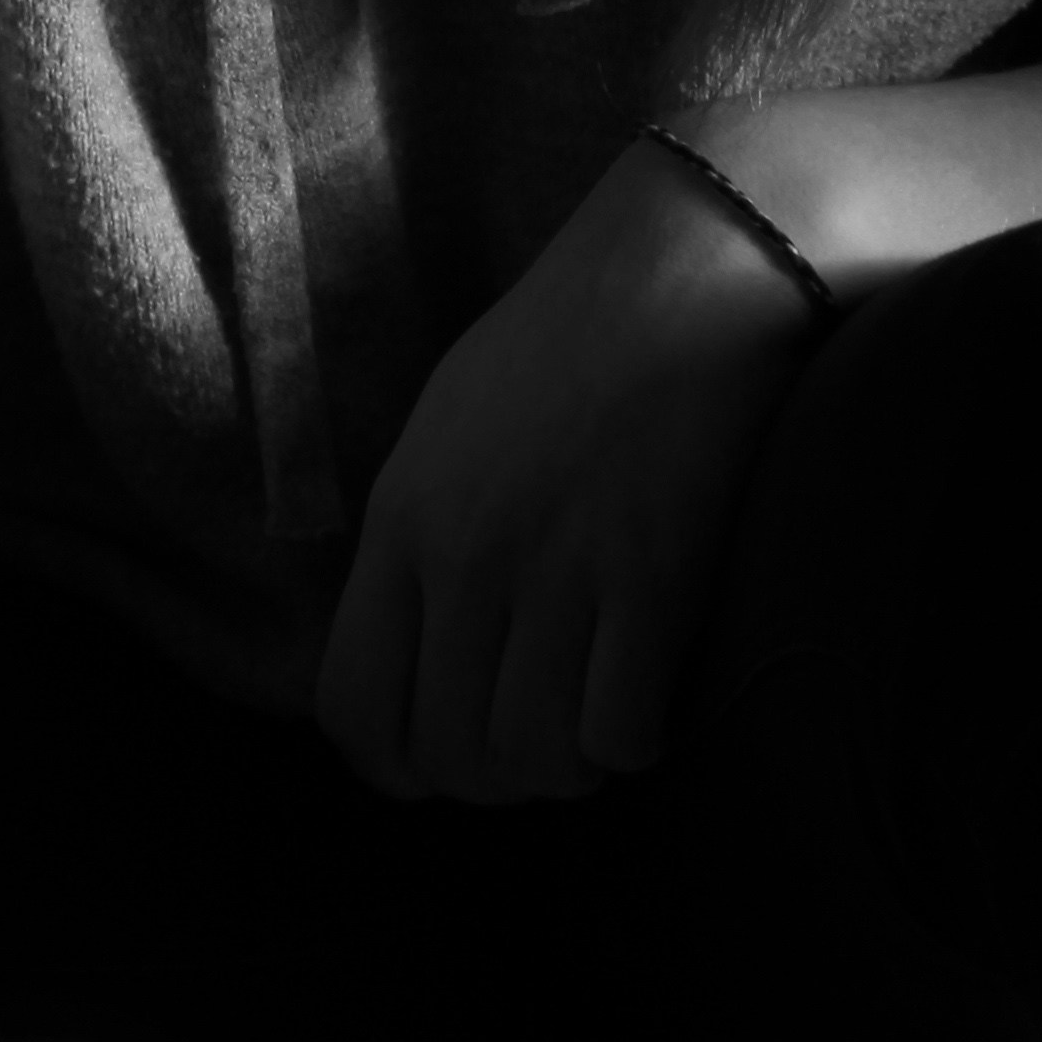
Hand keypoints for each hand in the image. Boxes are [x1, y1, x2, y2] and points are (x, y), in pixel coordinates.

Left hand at [314, 138, 833, 805]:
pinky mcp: (653, 577)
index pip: (355, 710)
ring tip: (600, 726)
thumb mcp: (448, 426)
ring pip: (536, 761)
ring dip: (571, 770)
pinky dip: (638, 743)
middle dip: (498, 779)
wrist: (687, 263)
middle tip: (545, 743)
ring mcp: (558, 570)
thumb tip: (415, 644)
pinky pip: (621, 734)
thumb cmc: (573, 338)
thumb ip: (421, 535)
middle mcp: (466, 557)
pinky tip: (657, 699)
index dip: (399, 767)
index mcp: (404, 520)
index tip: (446, 763)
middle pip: (450, 755)